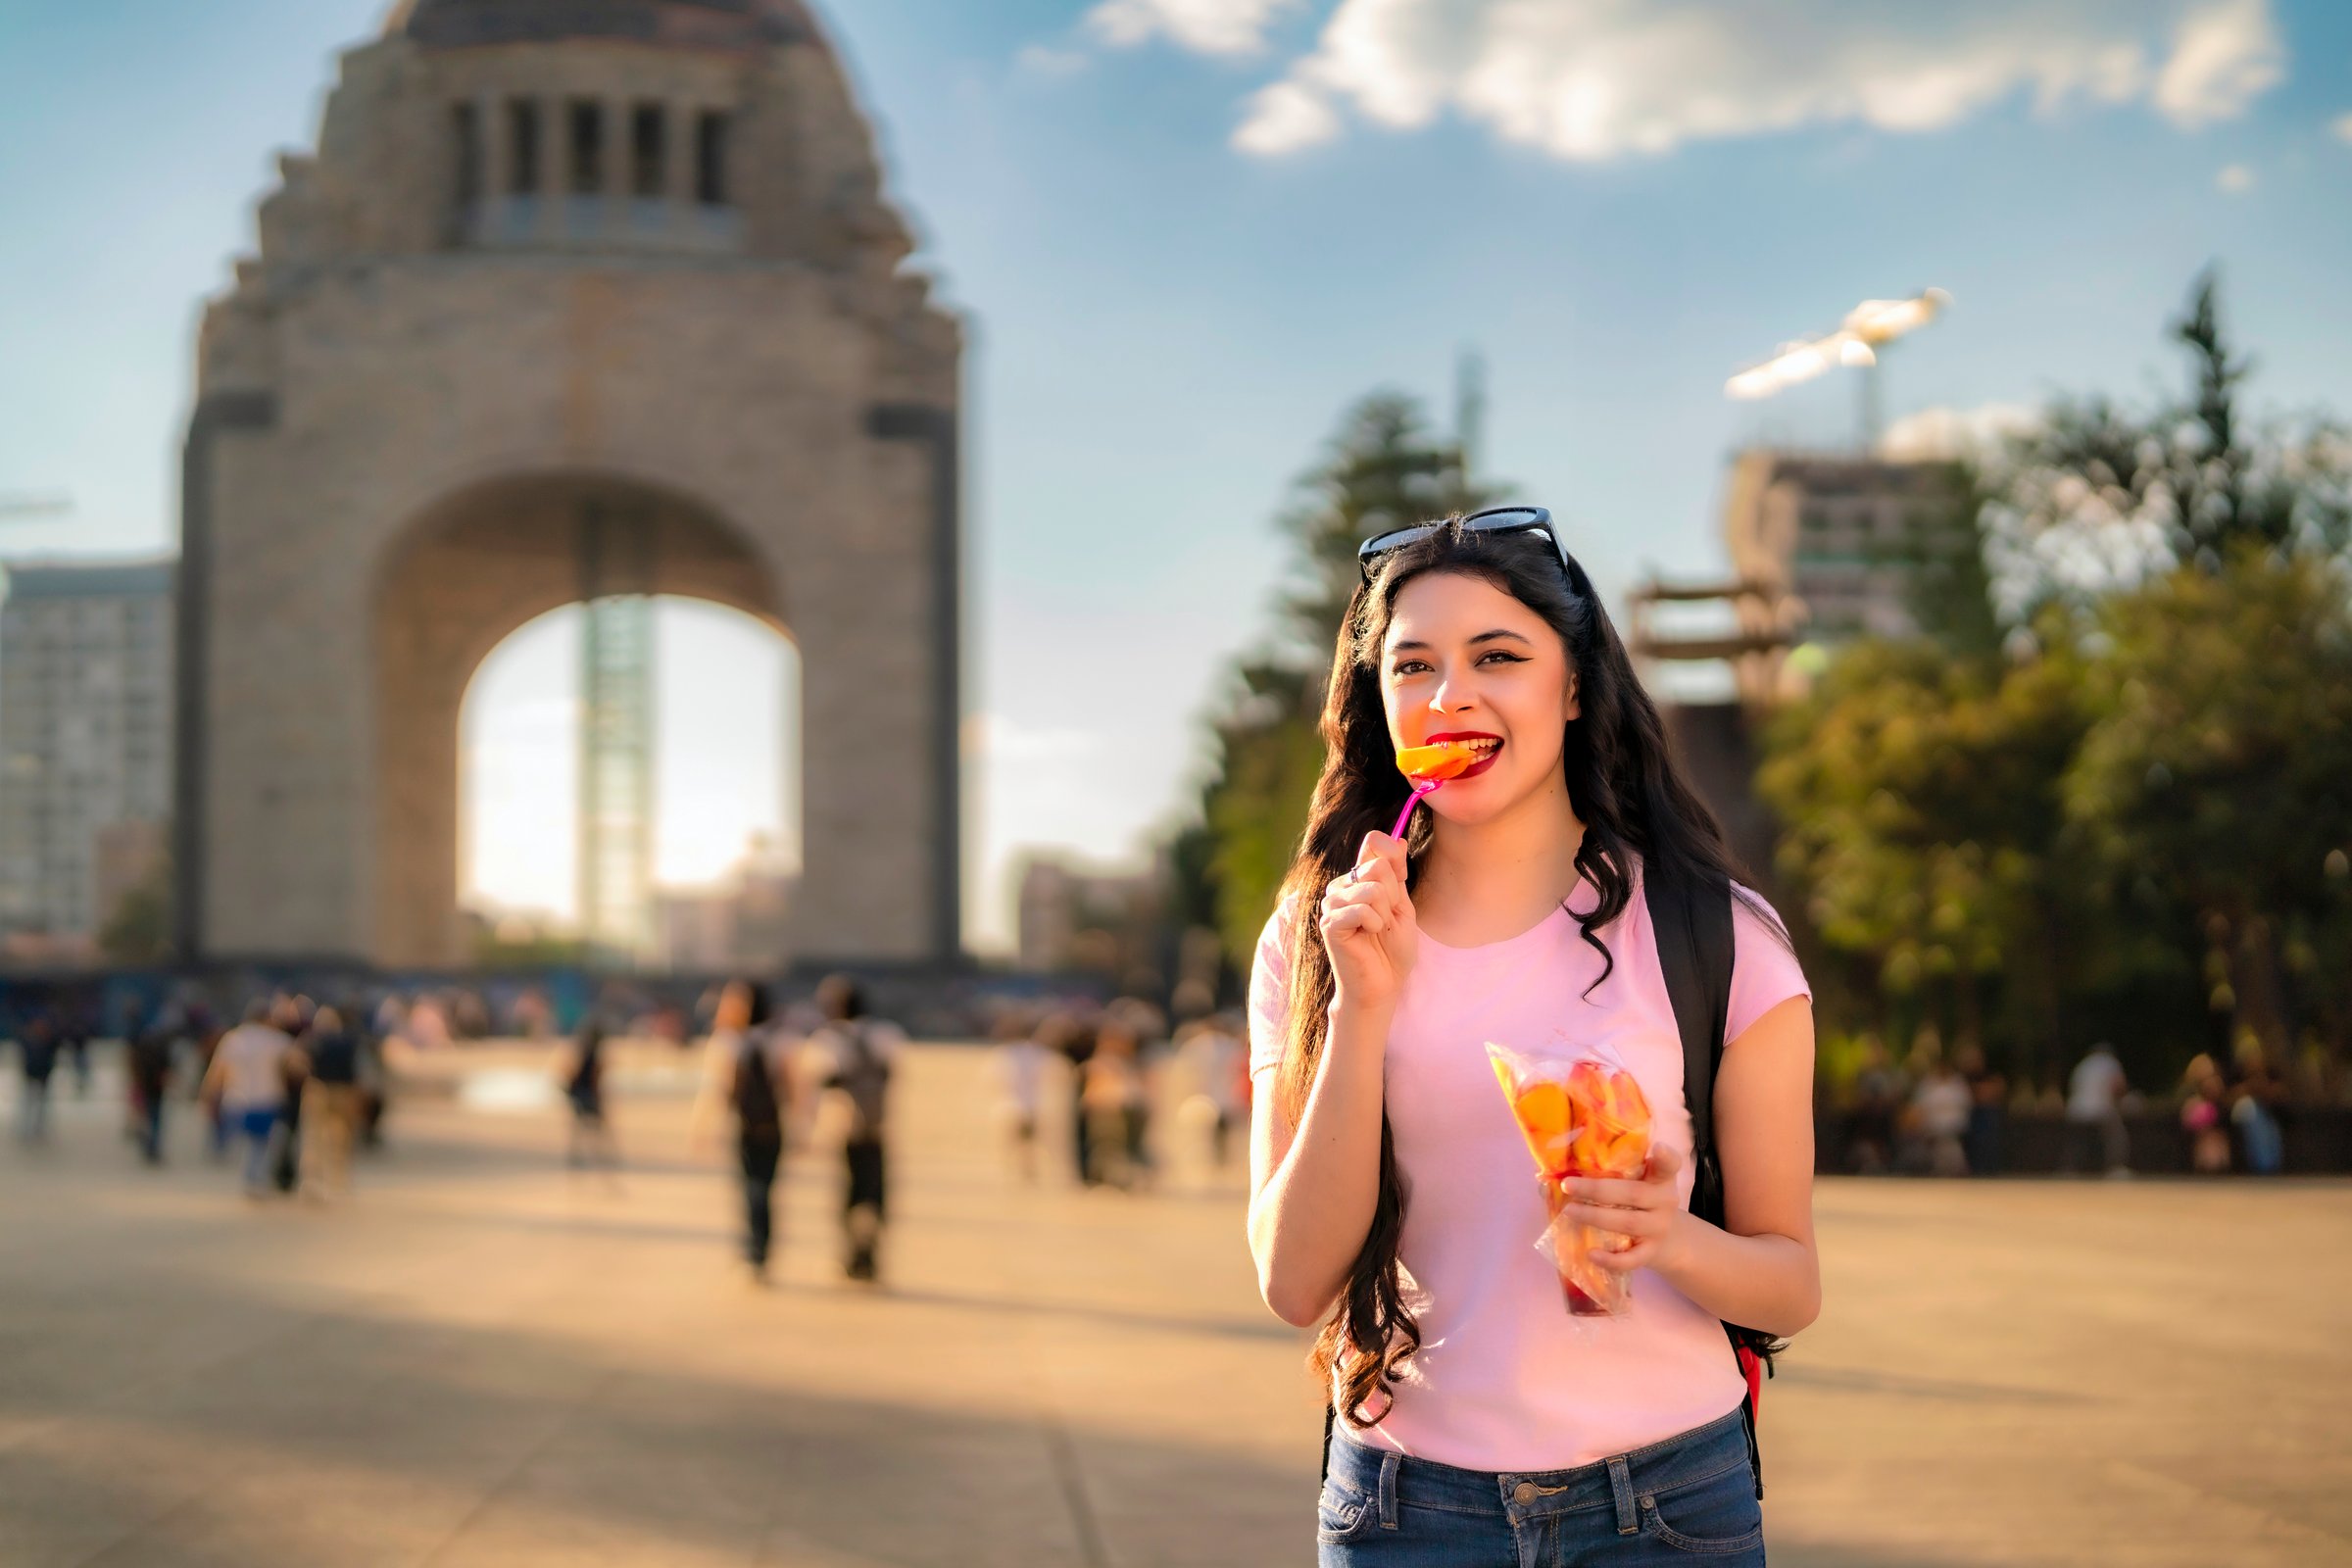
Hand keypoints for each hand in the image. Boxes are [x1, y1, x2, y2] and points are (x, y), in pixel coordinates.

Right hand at [1319, 831, 1417, 1011]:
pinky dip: (1375, 924)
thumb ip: (1396, 873)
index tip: (1399, 885)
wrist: (1384, 986)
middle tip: (1386, 921)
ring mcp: (1331, 904)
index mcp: (1357, 879)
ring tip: (1377, 930)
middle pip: (1378, 866)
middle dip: (1393, 897)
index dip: (1394, 860)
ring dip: (1385, 914)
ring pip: (1372, 888)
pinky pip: (1363, 909)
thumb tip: (1397, 838)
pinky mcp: (1330, 923)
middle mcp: (1340, 886)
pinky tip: (1368, 937)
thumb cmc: (1392, 950)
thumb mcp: (1402, 905)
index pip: (1374, 842)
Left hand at [1556, 1144, 1686, 1274]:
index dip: (1666, 1157)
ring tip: (1569, 1211)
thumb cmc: (1644, 1202)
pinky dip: (1611, 1259)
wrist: (1670, 1240)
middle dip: (1597, 1189)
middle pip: (1633, 1194)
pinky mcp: (1651, 1253)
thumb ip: (1621, 1171)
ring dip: (1595, 1217)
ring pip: (1628, 1223)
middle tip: (1567, 1185)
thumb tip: (1569, 1162)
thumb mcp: (1643, 1182)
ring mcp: (1659, 1229)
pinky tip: (1591, 1254)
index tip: (1658, 1148)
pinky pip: (1632, 1259)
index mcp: (1662, 1179)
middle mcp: (1665, 1202)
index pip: (1669, 1165)